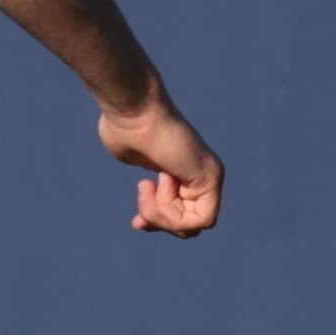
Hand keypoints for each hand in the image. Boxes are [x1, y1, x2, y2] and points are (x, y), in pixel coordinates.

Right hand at [101, 91, 224, 237]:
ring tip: (146, 186)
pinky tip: (159, 189)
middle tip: (143, 194)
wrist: (132, 108)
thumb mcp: (135, 159)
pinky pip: (201, 220)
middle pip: (187, 225)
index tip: (136, 222)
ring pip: (192, 225)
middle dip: (158, 220)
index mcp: (183, 170)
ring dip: (161, 215)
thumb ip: (148, 178)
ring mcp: (209, 175)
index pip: (182, 216)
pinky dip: (174, 217)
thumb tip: (150, 188)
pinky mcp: (211, 176)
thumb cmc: (125, 128)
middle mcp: (201, 173)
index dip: (158, 223)